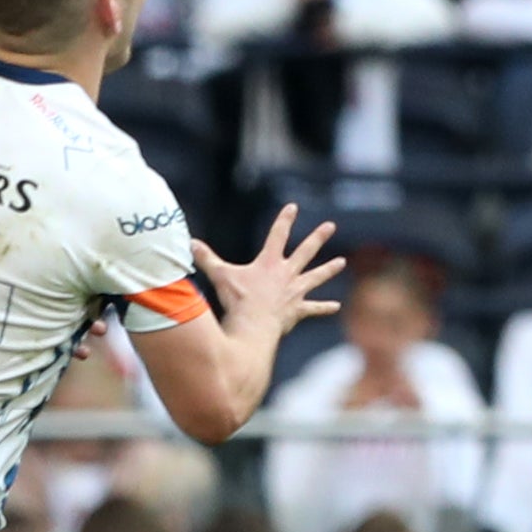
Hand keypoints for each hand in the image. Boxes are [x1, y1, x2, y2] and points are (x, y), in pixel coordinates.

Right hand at [196, 206, 343, 336]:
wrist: (254, 325)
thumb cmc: (237, 301)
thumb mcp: (220, 276)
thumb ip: (206, 259)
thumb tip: (189, 243)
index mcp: (269, 263)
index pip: (277, 235)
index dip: (285, 220)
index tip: (293, 206)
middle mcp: (286, 274)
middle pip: (305, 251)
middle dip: (317, 237)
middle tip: (331, 225)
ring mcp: (294, 292)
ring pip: (315, 276)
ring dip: (328, 269)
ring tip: (342, 263)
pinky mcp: (297, 309)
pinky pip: (313, 308)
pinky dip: (324, 307)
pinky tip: (336, 306)